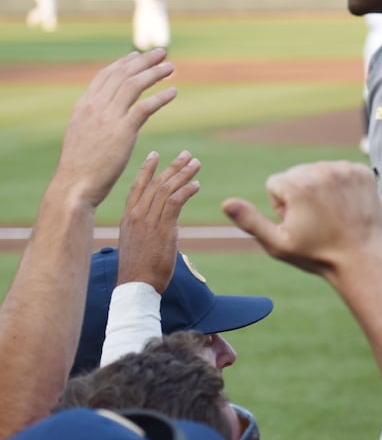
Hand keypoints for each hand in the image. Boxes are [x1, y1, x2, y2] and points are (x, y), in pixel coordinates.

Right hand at [54, 50, 176, 208]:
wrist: (75, 184)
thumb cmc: (80, 166)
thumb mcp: (81, 135)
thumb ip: (91, 121)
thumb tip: (100, 115)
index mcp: (84, 106)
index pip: (105, 75)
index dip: (124, 63)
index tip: (138, 55)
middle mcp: (95, 106)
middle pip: (122, 74)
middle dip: (143, 61)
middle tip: (162, 52)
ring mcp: (108, 118)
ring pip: (134, 85)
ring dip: (155, 73)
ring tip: (172, 67)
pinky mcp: (122, 132)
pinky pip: (145, 108)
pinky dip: (161, 97)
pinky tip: (174, 92)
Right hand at [117, 150, 200, 290]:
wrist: (136, 285)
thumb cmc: (138, 270)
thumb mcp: (138, 244)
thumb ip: (148, 230)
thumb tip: (166, 227)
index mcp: (128, 217)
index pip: (137, 187)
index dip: (147, 169)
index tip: (155, 155)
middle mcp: (136, 215)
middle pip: (155, 183)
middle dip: (172, 167)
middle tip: (187, 154)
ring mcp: (148, 220)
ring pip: (166, 189)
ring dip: (183, 174)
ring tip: (196, 164)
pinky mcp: (162, 228)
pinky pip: (174, 202)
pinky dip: (186, 191)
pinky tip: (197, 185)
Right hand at [222, 161, 381, 275]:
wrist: (362, 259)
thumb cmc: (317, 255)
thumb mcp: (278, 243)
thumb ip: (250, 221)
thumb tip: (226, 203)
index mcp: (296, 184)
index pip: (275, 184)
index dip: (282, 207)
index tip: (299, 224)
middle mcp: (320, 170)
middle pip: (297, 175)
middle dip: (301, 195)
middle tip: (317, 221)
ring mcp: (344, 170)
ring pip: (318, 172)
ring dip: (321, 189)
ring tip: (333, 215)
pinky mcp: (363, 172)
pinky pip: (341, 172)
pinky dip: (342, 186)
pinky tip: (347, 206)